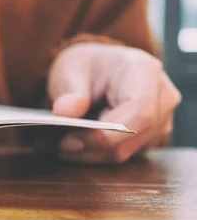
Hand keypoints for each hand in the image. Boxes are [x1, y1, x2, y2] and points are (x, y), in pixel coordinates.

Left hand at [48, 42, 180, 163]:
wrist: (98, 70)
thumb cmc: (86, 66)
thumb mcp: (70, 69)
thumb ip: (69, 91)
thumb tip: (64, 113)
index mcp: (145, 71)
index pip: (138, 112)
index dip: (106, 133)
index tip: (70, 141)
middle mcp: (162, 97)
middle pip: (133, 136)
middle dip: (92, 147)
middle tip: (58, 146)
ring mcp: (161, 120)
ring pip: (127, 151)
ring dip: (90, 153)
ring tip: (59, 146)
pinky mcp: (150, 137)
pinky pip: (123, 154)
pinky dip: (95, 154)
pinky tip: (73, 146)